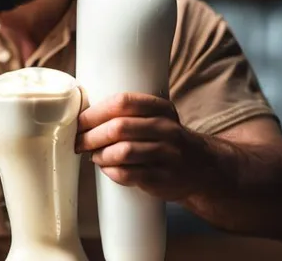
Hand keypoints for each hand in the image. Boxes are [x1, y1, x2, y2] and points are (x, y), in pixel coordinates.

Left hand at [75, 92, 208, 201]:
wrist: (202, 168)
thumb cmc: (164, 138)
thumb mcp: (155, 117)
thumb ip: (128, 112)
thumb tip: (83, 113)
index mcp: (161, 108)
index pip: (123, 102)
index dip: (95, 112)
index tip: (79, 121)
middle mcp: (167, 129)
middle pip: (119, 128)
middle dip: (91, 135)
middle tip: (78, 141)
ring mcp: (168, 155)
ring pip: (123, 152)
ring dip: (100, 154)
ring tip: (92, 155)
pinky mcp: (164, 178)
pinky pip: (129, 174)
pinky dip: (111, 171)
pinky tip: (106, 168)